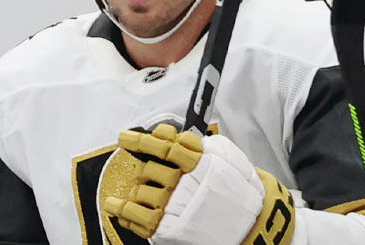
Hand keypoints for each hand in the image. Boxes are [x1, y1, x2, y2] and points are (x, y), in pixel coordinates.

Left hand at [101, 124, 295, 244]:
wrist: (251, 226)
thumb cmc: (240, 192)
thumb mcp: (230, 159)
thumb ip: (205, 146)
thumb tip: (179, 136)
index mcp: (200, 163)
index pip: (164, 145)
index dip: (142, 140)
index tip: (126, 137)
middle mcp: (184, 183)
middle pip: (150, 167)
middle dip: (144, 166)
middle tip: (144, 167)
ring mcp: (174, 206)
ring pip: (141, 190)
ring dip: (139, 187)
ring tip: (144, 188)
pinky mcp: (166, 228)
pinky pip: (135, 216)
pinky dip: (120, 209)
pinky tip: (113, 204)